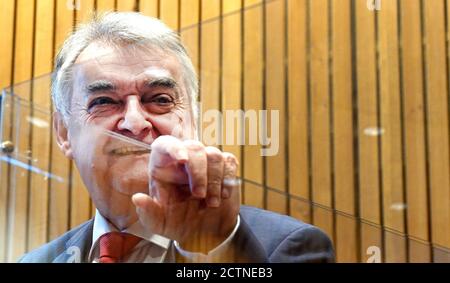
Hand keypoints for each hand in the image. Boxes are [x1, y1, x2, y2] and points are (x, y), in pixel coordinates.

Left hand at [131, 135, 239, 252]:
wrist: (204, 232)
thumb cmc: (177, 223)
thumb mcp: (159, 223)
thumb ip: (148, 212)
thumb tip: (137, 198)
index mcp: (163, 166)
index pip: (165, 144)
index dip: (173, 147)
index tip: (182, 160)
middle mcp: (184, 158)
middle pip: (195, 147)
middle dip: (199, 172)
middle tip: (199, 196)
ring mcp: (205, 160)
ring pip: (214, 155)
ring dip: (215, 180)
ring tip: (211, 203)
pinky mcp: (224, 166)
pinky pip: (229, 161)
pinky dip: (228, 179)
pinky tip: (223, 195)